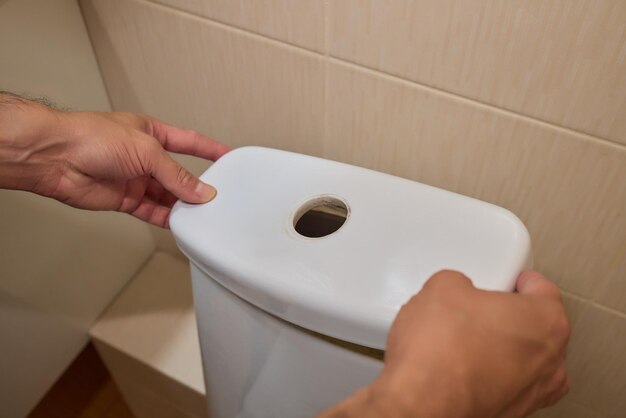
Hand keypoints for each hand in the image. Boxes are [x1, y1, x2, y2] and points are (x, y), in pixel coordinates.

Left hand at [0, 95, 229, 226]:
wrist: (56, 158)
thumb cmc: (90, 137)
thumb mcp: (146, 150)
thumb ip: (176, 174)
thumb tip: (200, 190)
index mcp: (152, 133)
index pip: (190, 142)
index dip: (211, 149)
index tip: (229, 157)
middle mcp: (144, 157)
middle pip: (179, 174)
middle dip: (197, 186)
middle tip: (216, 197)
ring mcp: (135, 179)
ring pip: (167, 196)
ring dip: (183, 205)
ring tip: (201, 214)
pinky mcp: (124, 199)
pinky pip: (152, 211)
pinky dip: (166, 218)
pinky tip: (179, 223)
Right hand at [320, 270, 569, 417]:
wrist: (422, 403)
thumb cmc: (441, 353)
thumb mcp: (442, 288)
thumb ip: (459, 283)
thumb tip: (453, 292)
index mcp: (546, 321)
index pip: (542, 288)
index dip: (517, 279)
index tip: (506, 278)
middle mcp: (550, 362)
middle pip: (535, 326)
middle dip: (508, 315)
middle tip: (477, 307)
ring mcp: (532, 393)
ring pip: (522, 359)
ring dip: (499, 348)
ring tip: (463, 339)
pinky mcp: (509, 414)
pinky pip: (503, 384)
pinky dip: (486, 374)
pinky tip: (457, 366)